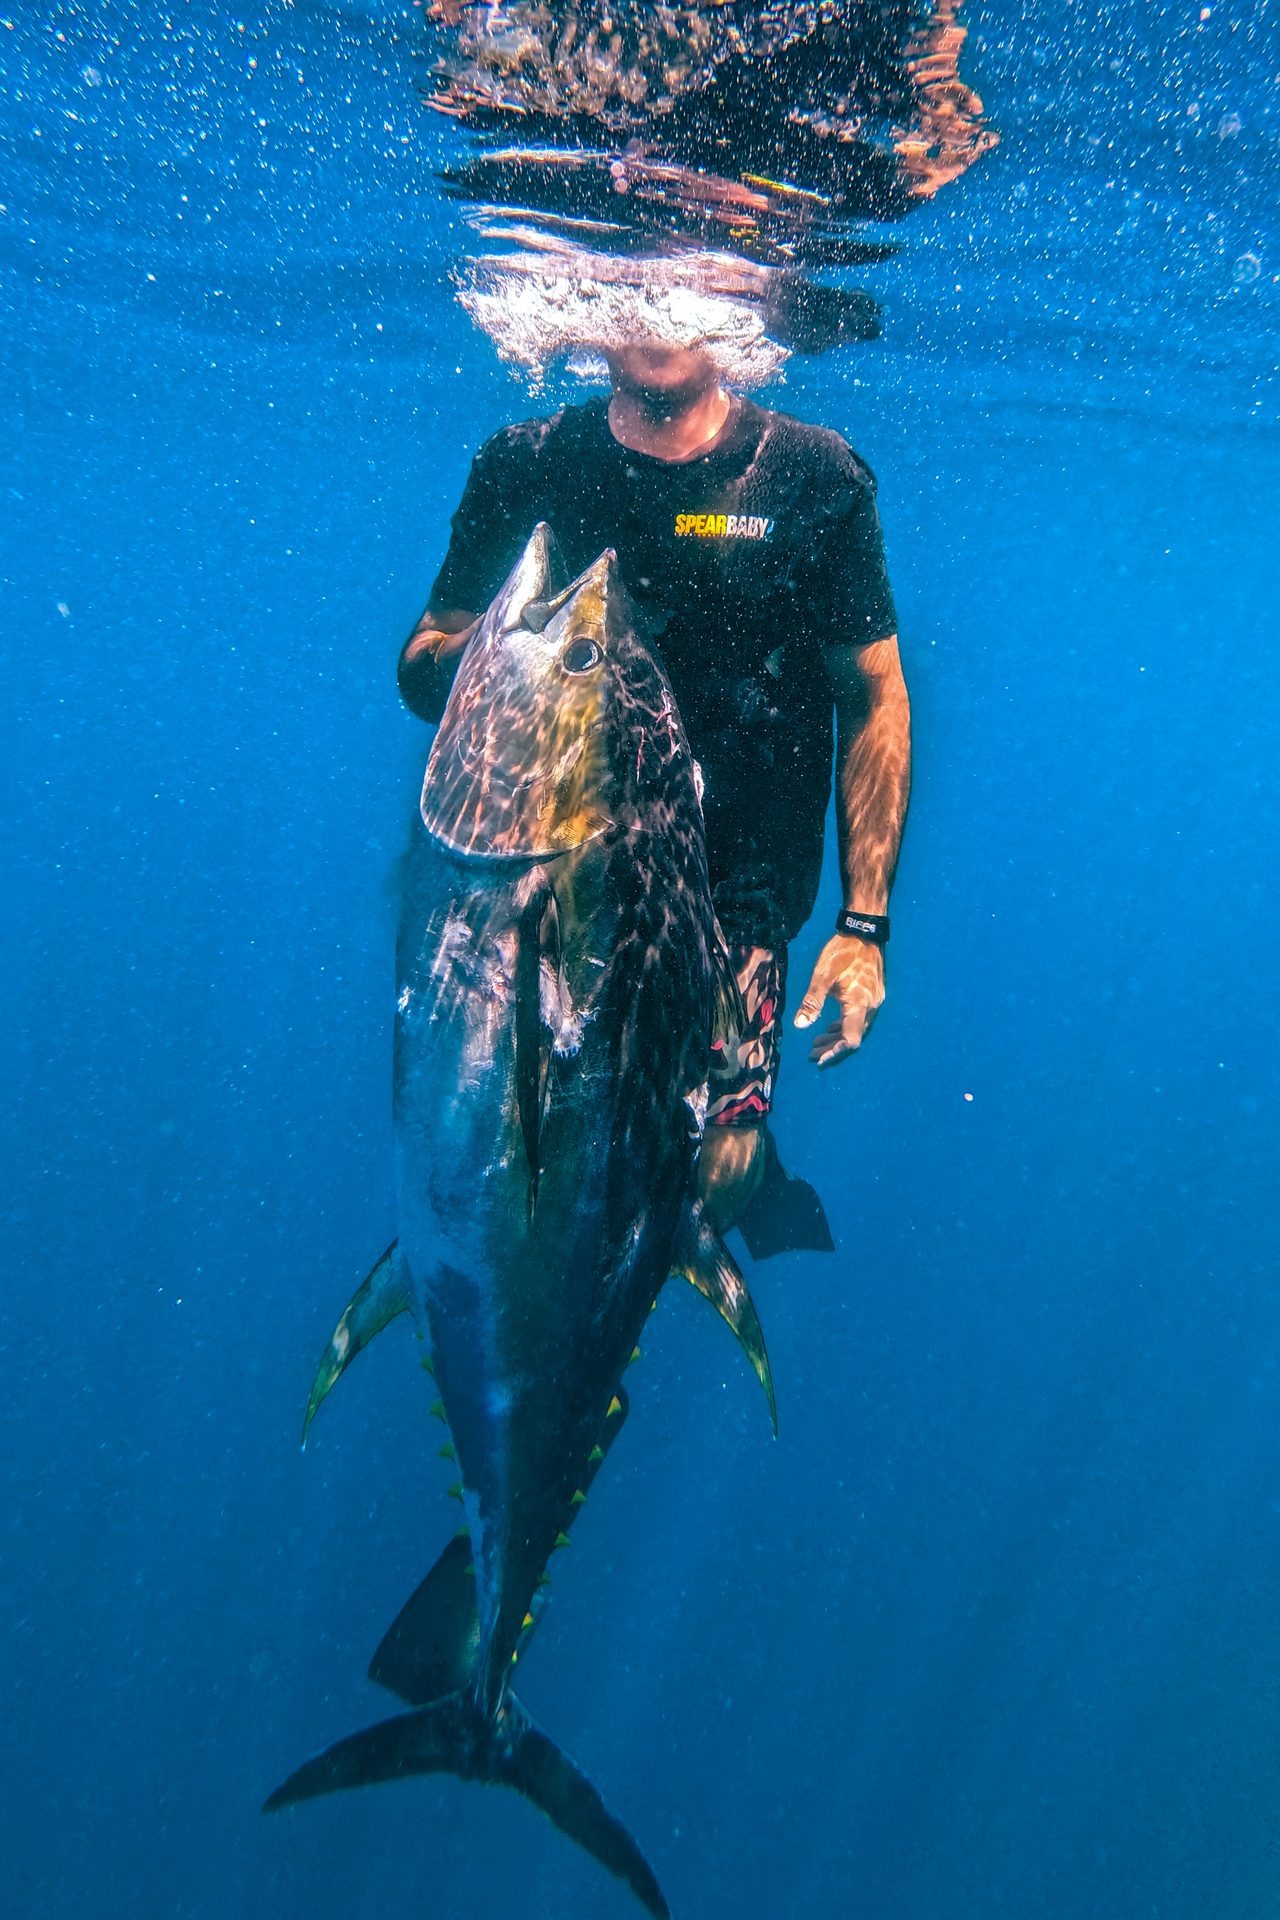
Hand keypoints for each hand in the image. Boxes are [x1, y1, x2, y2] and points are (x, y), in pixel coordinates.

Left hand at [793, 934, 884, 1067]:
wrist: (865, 932)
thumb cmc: (842, 952)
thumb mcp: (822, 976)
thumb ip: (812, 1002)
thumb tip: (800, 1025)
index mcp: (859, 1005)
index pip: (850, 1040)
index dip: (835, 1054)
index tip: (818, 1061)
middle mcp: (871, 1007)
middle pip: (853, 1038)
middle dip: (832, 1048)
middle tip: (811, 1055)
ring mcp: (875, 1001)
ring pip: (856, 1028)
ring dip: (837, 1038)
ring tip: (816, 1043)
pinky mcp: (874, 995)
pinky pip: (860, 1018)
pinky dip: (844, 1026)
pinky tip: (830, 1027)